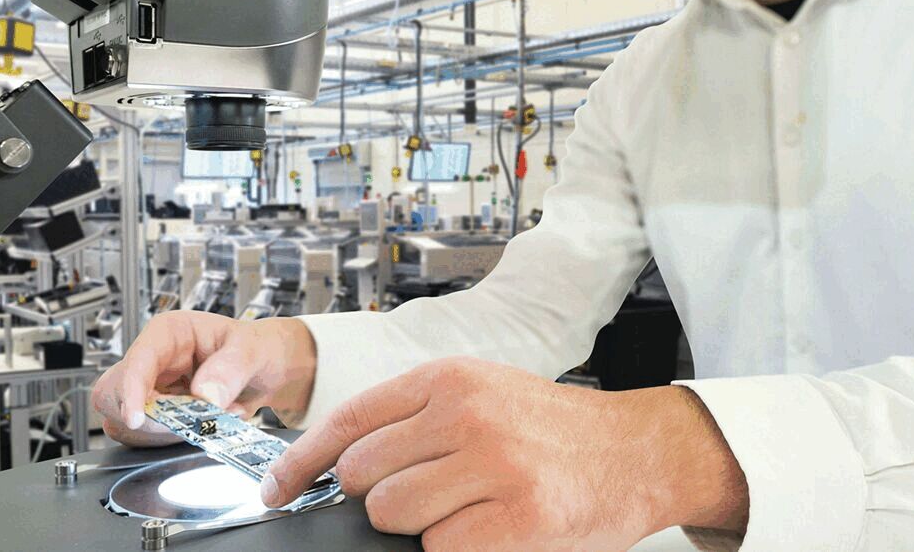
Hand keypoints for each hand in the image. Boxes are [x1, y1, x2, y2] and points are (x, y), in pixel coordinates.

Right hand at [91, 310, 316, 446]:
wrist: (271, 371)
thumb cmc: (259, 347)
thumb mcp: (253, 349)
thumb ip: (231, 369)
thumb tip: (205, 395)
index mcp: (169, 333)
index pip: (136, 360)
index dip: (130, 390)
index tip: (138, 418)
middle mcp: (155, 361)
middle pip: (114, 394)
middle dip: (144, 417)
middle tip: (185, 423)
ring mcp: (154, 390)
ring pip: (126, 421)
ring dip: (163, 432)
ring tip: (210, 418)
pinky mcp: (160, 415)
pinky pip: (148, 437)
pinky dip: (175, 440)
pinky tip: (206, 426)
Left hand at [263, 357, 747, 551]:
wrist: (636, 451)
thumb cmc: (551, 428)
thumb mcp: (480, 393)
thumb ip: (414, 418)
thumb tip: (343, 465)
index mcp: (448, 379)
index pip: (349, 419)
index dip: (302, 460)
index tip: (277, 489)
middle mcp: (465, 414)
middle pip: (364, 474)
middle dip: (375, 497)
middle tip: (419, 497)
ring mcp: (492, 465)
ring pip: (393, 514)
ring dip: (415, 525)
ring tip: (462, 509)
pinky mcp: (517, 519)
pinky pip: (439, 548)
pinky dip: (451, 547)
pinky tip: (486, 528)